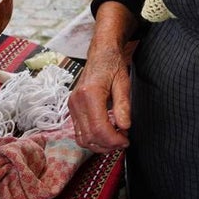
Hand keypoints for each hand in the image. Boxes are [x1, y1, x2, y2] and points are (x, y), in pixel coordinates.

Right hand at [68, 4, 136, 151]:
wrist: (100, 53)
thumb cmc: (113, 65)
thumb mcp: (123, 82)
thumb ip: (124, 105)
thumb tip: (125, 127)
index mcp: (90, 94)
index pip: (99, 128)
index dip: (113, 139)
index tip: (126, 140)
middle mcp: (77, 101)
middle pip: (89, 136)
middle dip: (108, 145)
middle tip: (124, 141)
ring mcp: (72, 105)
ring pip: (82, 138)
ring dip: (99, 145)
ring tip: (116, 140)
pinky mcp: (72, 108)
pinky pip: (79, 132)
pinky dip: (92, 138)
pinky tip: (106, 135)